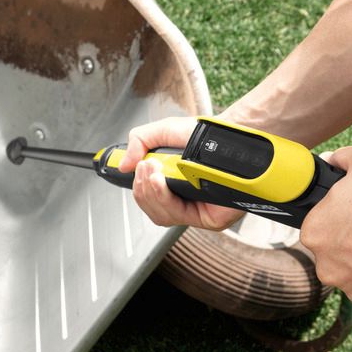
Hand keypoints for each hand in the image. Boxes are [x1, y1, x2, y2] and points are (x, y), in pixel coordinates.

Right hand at [118, 116, 244, 230]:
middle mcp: (186, 202)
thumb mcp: (164, 131)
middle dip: (142, 188)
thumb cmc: (204, 134)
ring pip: (161, 215)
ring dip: (151, 192)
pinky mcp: (210, 219)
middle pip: (152, 210)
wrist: (228, 135)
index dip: (138, 188)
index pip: (149, 199)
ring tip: (153, 170)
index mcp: (175, 187)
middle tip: (144, 166)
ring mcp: (198, 212)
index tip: (128, 171)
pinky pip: (179, 216)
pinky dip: (164, 198)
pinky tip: (161, 182)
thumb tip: (123, 165)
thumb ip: (140, 142)